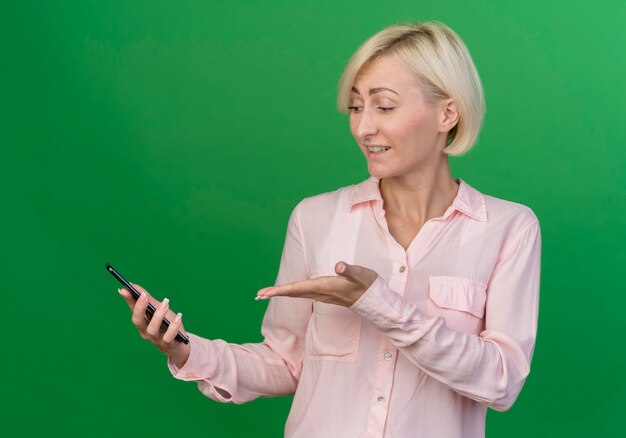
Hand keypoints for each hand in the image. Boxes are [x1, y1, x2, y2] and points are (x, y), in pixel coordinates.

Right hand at [119, 283, 190, 367]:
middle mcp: (146, 332)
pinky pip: (168, 337)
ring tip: (166, 303)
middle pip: (138, 321)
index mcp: (142, 323)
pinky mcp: (168, 344)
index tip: (125, 289)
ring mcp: (156, 339)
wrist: (179, 345)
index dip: (129, 300)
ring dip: (158, 315)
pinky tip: (178, 316)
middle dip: (139, 308)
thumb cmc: (167, 325)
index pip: (133, 310)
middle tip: (144, 295)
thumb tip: (133, 286)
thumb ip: (148, 300)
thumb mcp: (158, 310)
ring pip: (152, 329)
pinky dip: (173, 327)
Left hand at [256, 261, 378, 306]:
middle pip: (294, 293)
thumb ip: (351, 271)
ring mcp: (324, 295)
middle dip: (276, 293)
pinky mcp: (327, 295)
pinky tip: (289, 292)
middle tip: (257, 295)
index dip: (281, 290)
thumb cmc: (369, 286)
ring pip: (298, 294)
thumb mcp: (362, 275)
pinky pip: (305, 294)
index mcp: (326, 287)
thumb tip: (339, 266)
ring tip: (267, 293)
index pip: (298, 288)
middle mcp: (322, 293)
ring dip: (282, 293)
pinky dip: (293, 293)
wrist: (377, 303)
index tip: (265, 293)